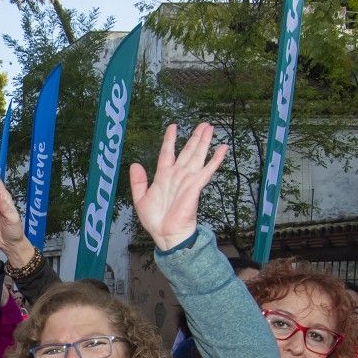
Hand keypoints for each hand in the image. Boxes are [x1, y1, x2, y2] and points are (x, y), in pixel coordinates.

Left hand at [130, 123, 226, 251]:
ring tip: (210, 127)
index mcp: (163, 176)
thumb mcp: (140, 199)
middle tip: (204, 124)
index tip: (173, 126)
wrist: (166, 233)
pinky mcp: (196, 186)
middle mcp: (177, 175)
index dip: (170, 140)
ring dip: (204, 142)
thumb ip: (138, 181)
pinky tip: (222, 148)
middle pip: (187, 151)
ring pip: (197, 156)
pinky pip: (207, 170)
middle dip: (195, 137)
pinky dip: (215, 159)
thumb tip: (134, 164)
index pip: (167, 153)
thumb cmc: (155, 220)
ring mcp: (187, 179)